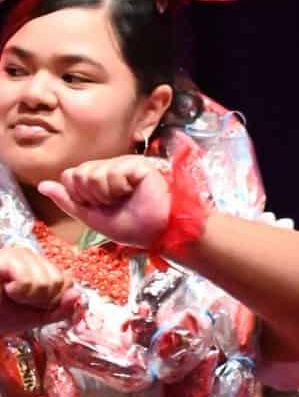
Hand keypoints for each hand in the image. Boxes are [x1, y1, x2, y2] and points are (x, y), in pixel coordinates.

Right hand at [0, 239, 72, 330]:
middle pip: (59, 282)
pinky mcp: (5, 258)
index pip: (67, 282)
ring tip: (10, 295)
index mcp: (39, 268)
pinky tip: (6, 289)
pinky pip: (29, 279)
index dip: (53, 302)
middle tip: (19, 301)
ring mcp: (17, 254)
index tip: (32, 306)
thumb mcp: (33, 318)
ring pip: (46, 282)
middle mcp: (31, 256)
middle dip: (41, 301)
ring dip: (28, 298)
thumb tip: (78, 295)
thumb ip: (58, 309)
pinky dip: (19, 291)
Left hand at [40, 156, 171, 250]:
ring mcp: (123, 164)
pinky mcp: (137, 163)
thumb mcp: (91, 217)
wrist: (158, 233)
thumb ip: (67, 200)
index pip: (70, 176)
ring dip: (105, 194)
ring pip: (92, 173)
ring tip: (123, 198)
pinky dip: (118, 188)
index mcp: (99, 178)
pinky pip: (111, 172)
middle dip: (91, 196)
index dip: (80, 196)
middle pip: (78, 174)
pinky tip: (132, 191)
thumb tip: (42, 186)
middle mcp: (110, 167)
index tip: (99, 206)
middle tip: (112, 203)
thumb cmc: (131, 227)